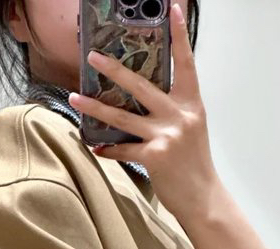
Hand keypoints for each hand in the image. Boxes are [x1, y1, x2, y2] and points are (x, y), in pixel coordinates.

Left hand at [67, 2, 217, 221]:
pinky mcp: (155, 156)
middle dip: (113, 69)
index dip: (179, 36)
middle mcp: (179, 115)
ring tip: (75, 97)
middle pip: (140, 85)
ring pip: (122, 116)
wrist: (204, 198)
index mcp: (191, 104)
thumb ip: (173, 110)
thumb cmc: (195, 164)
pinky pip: (123, 149)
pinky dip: (109, 150)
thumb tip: (144, 99)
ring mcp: (166, 136)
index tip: (172, 9)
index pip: (185, 63)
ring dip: (95, 107)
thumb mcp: (191, 129)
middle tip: (93, 56)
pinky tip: (97, 148)